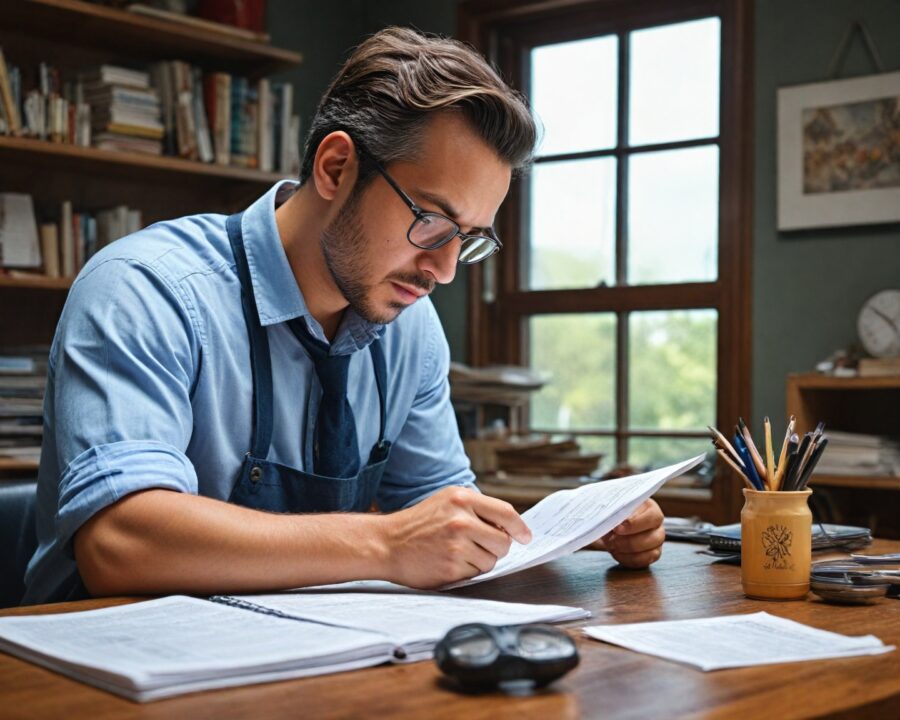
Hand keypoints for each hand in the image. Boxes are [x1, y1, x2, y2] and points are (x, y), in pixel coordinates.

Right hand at [379, 486, 531, 588]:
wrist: (387, 543)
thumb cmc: (419, 523)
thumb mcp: (447, 502)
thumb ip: (478, 509)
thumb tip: (512, 527)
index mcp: (462, 498)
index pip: (506, 513)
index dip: (520, 527)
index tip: (525, 536)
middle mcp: (460, 519)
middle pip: (503, 541)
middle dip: (497, 547)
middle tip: (479, 546)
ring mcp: (456, 545)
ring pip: (492, 560)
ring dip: (480, 560)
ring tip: (457, 552)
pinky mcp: (452, 568)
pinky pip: (477, 574)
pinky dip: (467, 571)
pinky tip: (449, 562)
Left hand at [588, 499, 663, 568]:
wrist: (613, 524)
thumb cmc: (616, 513)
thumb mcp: (615, 509)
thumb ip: (616, 513)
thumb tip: (613, 523)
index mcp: (652, 509)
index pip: (652, 517)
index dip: (634, 524)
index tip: (617, 528)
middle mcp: (658, 526)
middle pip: (653, 538)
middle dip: (629, 541)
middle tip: (612, 540)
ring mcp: (657, 542)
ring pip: (650, 552)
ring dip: (628, 551)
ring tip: (612, 546)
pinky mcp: (652, 554)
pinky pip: (644, 562)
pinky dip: (628, 559)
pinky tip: (616, 553)